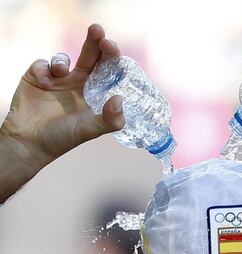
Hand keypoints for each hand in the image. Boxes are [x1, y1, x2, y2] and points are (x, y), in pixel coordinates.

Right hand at [0, 23, 124, 170]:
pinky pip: (42, 63)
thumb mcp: (89, 131)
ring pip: (64, 58)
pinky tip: (43, 82)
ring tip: (60, 72)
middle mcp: (78, 84)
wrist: (29, 143)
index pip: (107, 71)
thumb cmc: (62, 139)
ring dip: (63, 60)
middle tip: (98, 31)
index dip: (112, 57)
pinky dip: (43, 68)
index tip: (112, 48)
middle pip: (90, 56)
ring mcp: (58, 80)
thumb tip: (119, 99)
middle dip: (95, 41)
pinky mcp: (37, 77)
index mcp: (94, 94)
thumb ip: (108, 119)